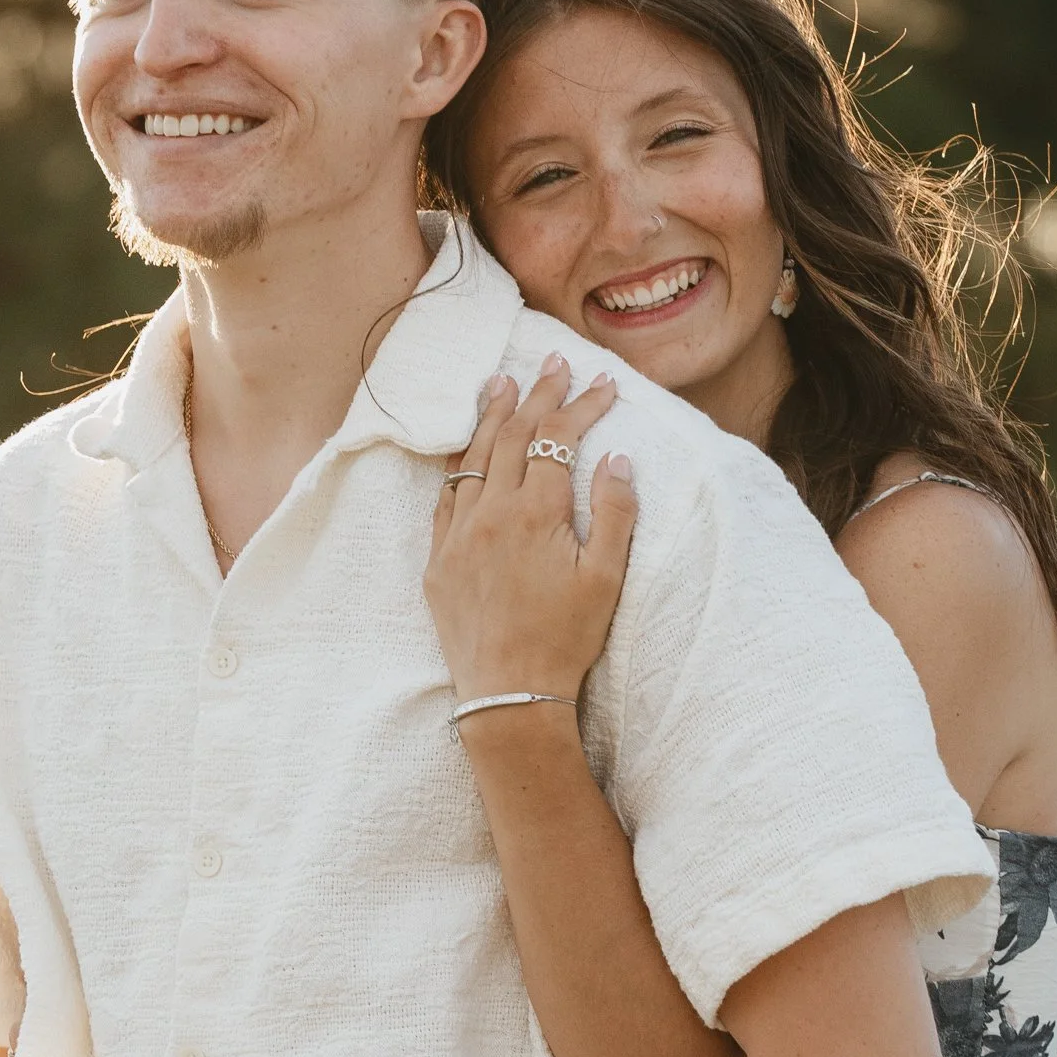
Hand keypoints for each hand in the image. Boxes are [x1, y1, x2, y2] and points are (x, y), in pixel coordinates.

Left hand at [424, 356, 636, 707]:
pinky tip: (467, 447)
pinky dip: (460, 461)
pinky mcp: (439, 558)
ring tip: (502, 381)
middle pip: (514, 434)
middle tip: (554, 363)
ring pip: (473, 456)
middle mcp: (492, 512)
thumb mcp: (606, 578)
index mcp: (536, 513)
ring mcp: (459, 533)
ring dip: (492, 414)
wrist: (508, 692)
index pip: (559, 438)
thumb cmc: (565, 638)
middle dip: (538, 393)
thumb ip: (614, 513)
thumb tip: (617, 458)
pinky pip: (447, 495)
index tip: (603, 382)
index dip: (582, 404)